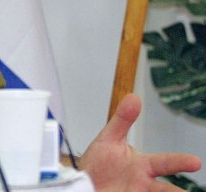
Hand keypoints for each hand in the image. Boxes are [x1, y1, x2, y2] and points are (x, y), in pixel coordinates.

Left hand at [80, 94, 200, 191]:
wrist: (84, 181)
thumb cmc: (99, 162)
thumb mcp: (109, 138)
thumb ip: (122, 120)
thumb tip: (134, 97)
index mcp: (142, 165)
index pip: (165, 162)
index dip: (180, 162)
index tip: (195, 161)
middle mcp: (143, 182)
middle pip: (164, 189)